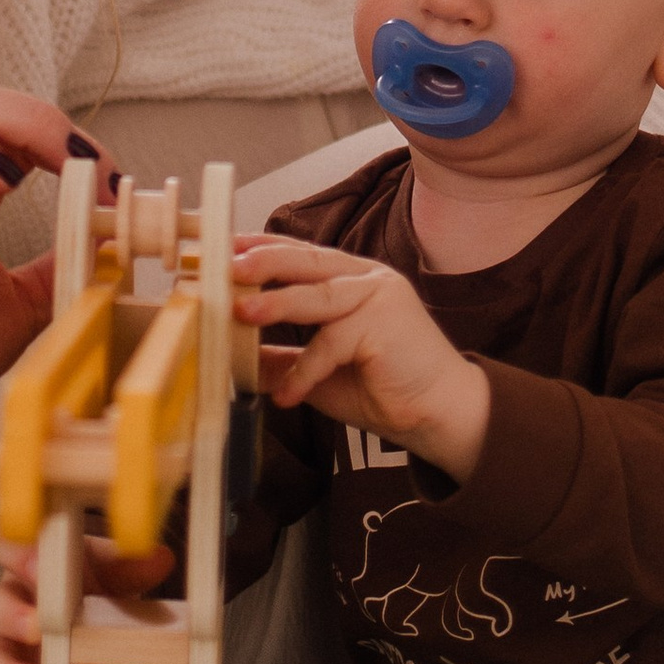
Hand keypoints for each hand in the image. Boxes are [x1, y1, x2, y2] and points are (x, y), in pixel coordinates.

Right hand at [0, 534, 175, 663]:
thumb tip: (160, 558)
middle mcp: (11, 604)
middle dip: (11, 617)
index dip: (18, 556)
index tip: (38, 567)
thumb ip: (130, 566)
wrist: (85, 614)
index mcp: (30, 565)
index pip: (8, 548)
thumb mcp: (112, 570)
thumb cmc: (90, 582)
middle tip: (36, 628)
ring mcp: (10, 649)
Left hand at [233, 236, 490, 483]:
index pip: (300, 254)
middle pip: (306, 261)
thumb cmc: (384, 388)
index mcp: (351, 280)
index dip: (261, 248)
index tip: (223, 250)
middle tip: (224, 267)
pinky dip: (306, 371)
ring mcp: (379, 297)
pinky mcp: (386, 324)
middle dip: (262, 261)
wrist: (440, 415)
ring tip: (241, 313)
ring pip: (318, 294)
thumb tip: (236, 357)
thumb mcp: (319, 371)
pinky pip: (333, 343)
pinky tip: (287, 397)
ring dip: (277, 302)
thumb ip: (284, 358)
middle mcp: (366, 279)